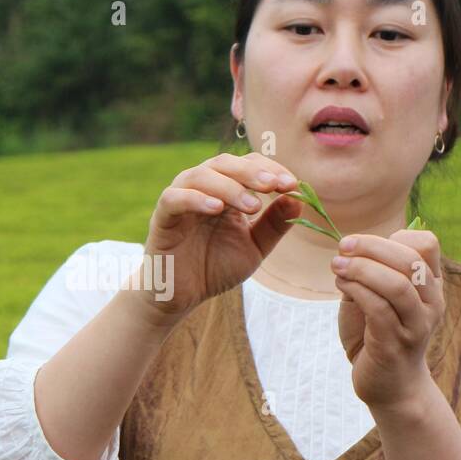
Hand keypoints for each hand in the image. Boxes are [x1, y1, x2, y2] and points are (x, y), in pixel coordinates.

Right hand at [127, 152, 301, 326]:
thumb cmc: (215, 267)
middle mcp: (202, 188)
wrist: (182, 296)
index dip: (271, 169)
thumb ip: (274, 224)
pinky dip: (195, 199)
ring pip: (201, 176)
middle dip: (252, 172)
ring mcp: (180, 199)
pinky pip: (174, 198)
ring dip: (230, 187)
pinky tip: (217, 209)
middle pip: (225, 163)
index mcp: (225, 190)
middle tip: (275, 185)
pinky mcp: (162, 217)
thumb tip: (298, 199)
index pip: (248, 164)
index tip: (292, 184)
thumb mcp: (254, 247)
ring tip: (253, 206)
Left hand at [332, 229, 445, 410]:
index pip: (427, 245)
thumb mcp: (377, 297)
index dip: (395, 236)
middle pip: (411, 260)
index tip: (362, 243)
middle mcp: (431, 303)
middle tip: (342, 247)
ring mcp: (416, 325)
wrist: (390, 386)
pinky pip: (379, 309)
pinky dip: (357, 291)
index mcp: (430, 286)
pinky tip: (341, 286)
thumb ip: (373, 273)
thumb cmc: (378, 336)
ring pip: (397, 284)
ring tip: (337, 265)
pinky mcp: (395, 344)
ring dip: (362, 269)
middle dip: (372, 247)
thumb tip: (350, 247)